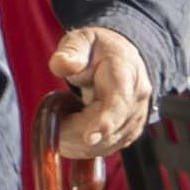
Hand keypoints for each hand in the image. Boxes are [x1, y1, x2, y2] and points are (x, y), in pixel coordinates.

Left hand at [44, 25, 155, 165]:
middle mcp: (137, 97)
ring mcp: (136, 117)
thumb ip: (71, 51)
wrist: (120, 57)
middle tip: (52, 124)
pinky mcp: (129, 131)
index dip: (105, 120)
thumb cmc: (98, 50)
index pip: (120, 101)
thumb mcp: (81, 41)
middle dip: (76, 133)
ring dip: (78, 143)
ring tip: (59, 126)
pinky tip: (70, 137)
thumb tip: (61, 63)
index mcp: (126, 72)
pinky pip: (107, 149)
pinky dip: (85, 149)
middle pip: (110, 128)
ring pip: (108, 144)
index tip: (89, 136)